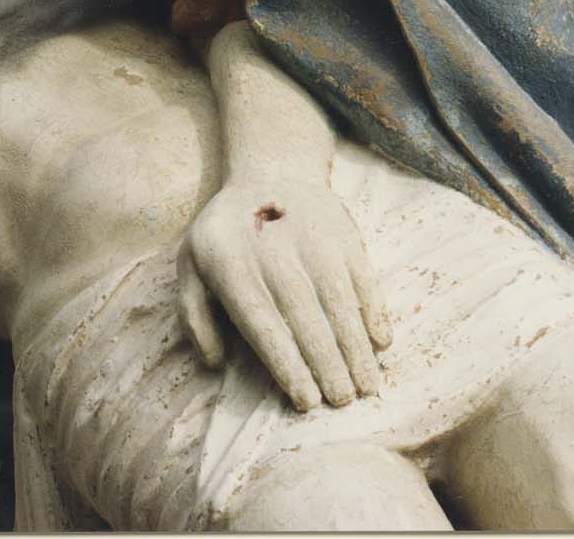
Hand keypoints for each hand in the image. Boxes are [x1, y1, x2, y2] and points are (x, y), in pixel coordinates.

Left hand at [177, 175, 391, 411]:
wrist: (271, 170)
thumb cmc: (228, 234)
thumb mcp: (192, 265)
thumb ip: (194, 316)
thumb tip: (213, 363)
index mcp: (233, 268)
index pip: (264, 326)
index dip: (288, 365)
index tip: (306, 401)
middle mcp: (275, 253)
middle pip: (306, 319)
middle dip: (327, 365)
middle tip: (342, 402)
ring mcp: (313, 239)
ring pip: (339, 301)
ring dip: (356, 347)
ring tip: (367, 386)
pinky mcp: (342, 231)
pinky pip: (362, 275)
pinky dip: (374, 309)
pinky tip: (381, 342)